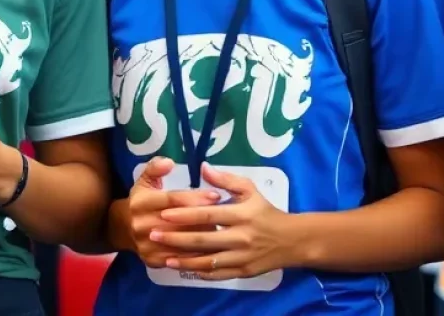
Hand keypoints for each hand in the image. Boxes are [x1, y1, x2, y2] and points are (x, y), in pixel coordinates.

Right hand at [126, 157, 220, 267]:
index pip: (172, 200)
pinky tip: (210, 247)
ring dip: (201, 237)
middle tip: (224, 214)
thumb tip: (169, 162)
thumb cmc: (142, 199)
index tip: (216, 195)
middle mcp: (142, 225)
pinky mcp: (152, 260)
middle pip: (178, 223)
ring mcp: (147, 245)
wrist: (123, 228)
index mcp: (142, 203)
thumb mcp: (145, 179)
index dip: (195, 197)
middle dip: (203, 218)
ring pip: (180, 243)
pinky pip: (178, 259)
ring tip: (221, 230)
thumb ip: (156, 167)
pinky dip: (194, 254)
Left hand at [153, 163, 290, 279]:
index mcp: (241, 214)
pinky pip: (217, 275)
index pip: (208, 214)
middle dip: (175, 238)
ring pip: (207, 262)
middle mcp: (240, 237)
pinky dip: (200, 273)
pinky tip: (185, 269)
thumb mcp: (250, 189)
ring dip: (184, 261)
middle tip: (153, 235)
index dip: (185, 214)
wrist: (290, 240)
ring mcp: (240, 257)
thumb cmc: (265, 211)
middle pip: (203, 240)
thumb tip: (203, 167)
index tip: (164, 213)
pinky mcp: (242, 272)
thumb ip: (226, 179)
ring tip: (164, 257)